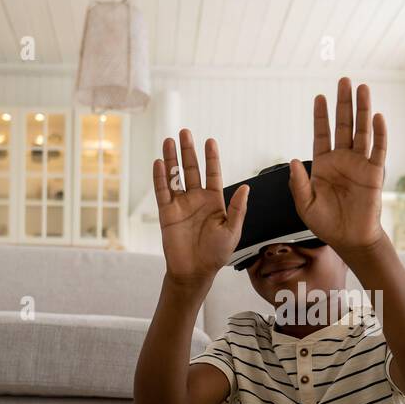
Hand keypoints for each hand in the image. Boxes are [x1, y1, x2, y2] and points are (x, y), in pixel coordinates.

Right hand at [152, 130, 248, 284]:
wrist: (195, 271)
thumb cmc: (216, 254)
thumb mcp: (232, 231)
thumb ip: (237, 209)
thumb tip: (245, 188)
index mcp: (214, 202)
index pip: (212, 174)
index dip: (211, 158)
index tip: (210, 141)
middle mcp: (197, 200)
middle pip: (192, 170)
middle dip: (188, 151)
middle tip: (185, 132)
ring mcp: (181, 205)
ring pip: (175, 177)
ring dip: (172, 159)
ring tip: (169, 140)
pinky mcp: (167, 213)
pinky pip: (162, 191)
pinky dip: (160, 178)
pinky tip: (159, 163)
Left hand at [288, 77, 386, 252]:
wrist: (350, 239)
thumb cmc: (326, 224)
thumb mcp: (305, 205)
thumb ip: (298, 184)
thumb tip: (294, 160)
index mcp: (324, 164)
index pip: (322, 133)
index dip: (320, 116)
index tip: (319, 97)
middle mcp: (343, 159)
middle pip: (344, 125)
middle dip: (343, 103)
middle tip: (344, 80)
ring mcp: (360, 164)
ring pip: (362, 131)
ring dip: (363, 110)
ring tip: (363, 88)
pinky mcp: (374, 173)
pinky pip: (378, 150)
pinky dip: (379, 134)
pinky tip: (377, 117)